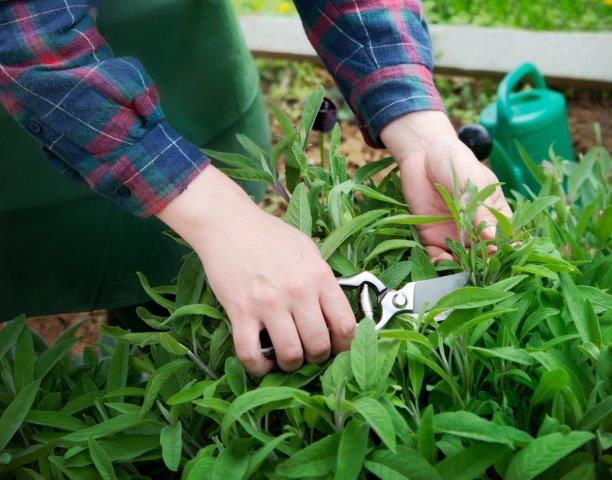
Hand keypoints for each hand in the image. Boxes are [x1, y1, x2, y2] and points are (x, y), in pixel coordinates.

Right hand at [158, 166, 355, 375]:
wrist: (229, 224)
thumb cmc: (270, 236)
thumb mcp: (308, 250)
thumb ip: (323, 280)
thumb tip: (336, 312)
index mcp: (319, 276)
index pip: (345, 325)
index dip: (345, 346)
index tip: (337, 349)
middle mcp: (298, 291)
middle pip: (319, 345)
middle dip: (317, 358)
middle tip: (309, 355)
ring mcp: (268, 303)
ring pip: (290, 355)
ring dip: (291, 365)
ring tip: (287, 359)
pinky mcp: (240, 311)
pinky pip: (251, 354)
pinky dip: (258, 368)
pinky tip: (261, 364)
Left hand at [380, 111, 511, 261]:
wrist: (423, 154)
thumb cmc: (457, 162)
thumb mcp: (474, 183)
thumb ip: (481, 210)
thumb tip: (494, 237)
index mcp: (496, 215)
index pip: (506, 238)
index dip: (506, 250)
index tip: (501, 255)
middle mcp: (477, 230)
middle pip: (485, 255)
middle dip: (484, 265)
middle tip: (479, 267)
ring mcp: (455, 236)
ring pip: (463, 261)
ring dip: (462, 268)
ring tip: (458, 266)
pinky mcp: (433, 238)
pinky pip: (438, 257)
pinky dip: (439, 264)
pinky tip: (441, 262)